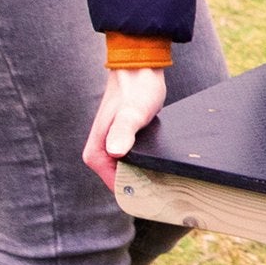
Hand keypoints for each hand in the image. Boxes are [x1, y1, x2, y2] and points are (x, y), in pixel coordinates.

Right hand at [82, 67, 166, 192]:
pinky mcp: (123, 142)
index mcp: (96, 153)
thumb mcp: (132, 113)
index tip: (158, 195)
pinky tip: (162, 164)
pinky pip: (135, 162)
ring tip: (168, 177)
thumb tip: (114, 151)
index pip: (117, 188)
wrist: (140, 69)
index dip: (137, 193)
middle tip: (169, 187)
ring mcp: (111, 148)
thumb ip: (123, 131)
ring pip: (131, 173)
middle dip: (144, 186)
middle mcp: (100, 154)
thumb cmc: (136, 90)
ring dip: (147, 176)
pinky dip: (147, 164)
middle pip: (124, 183)